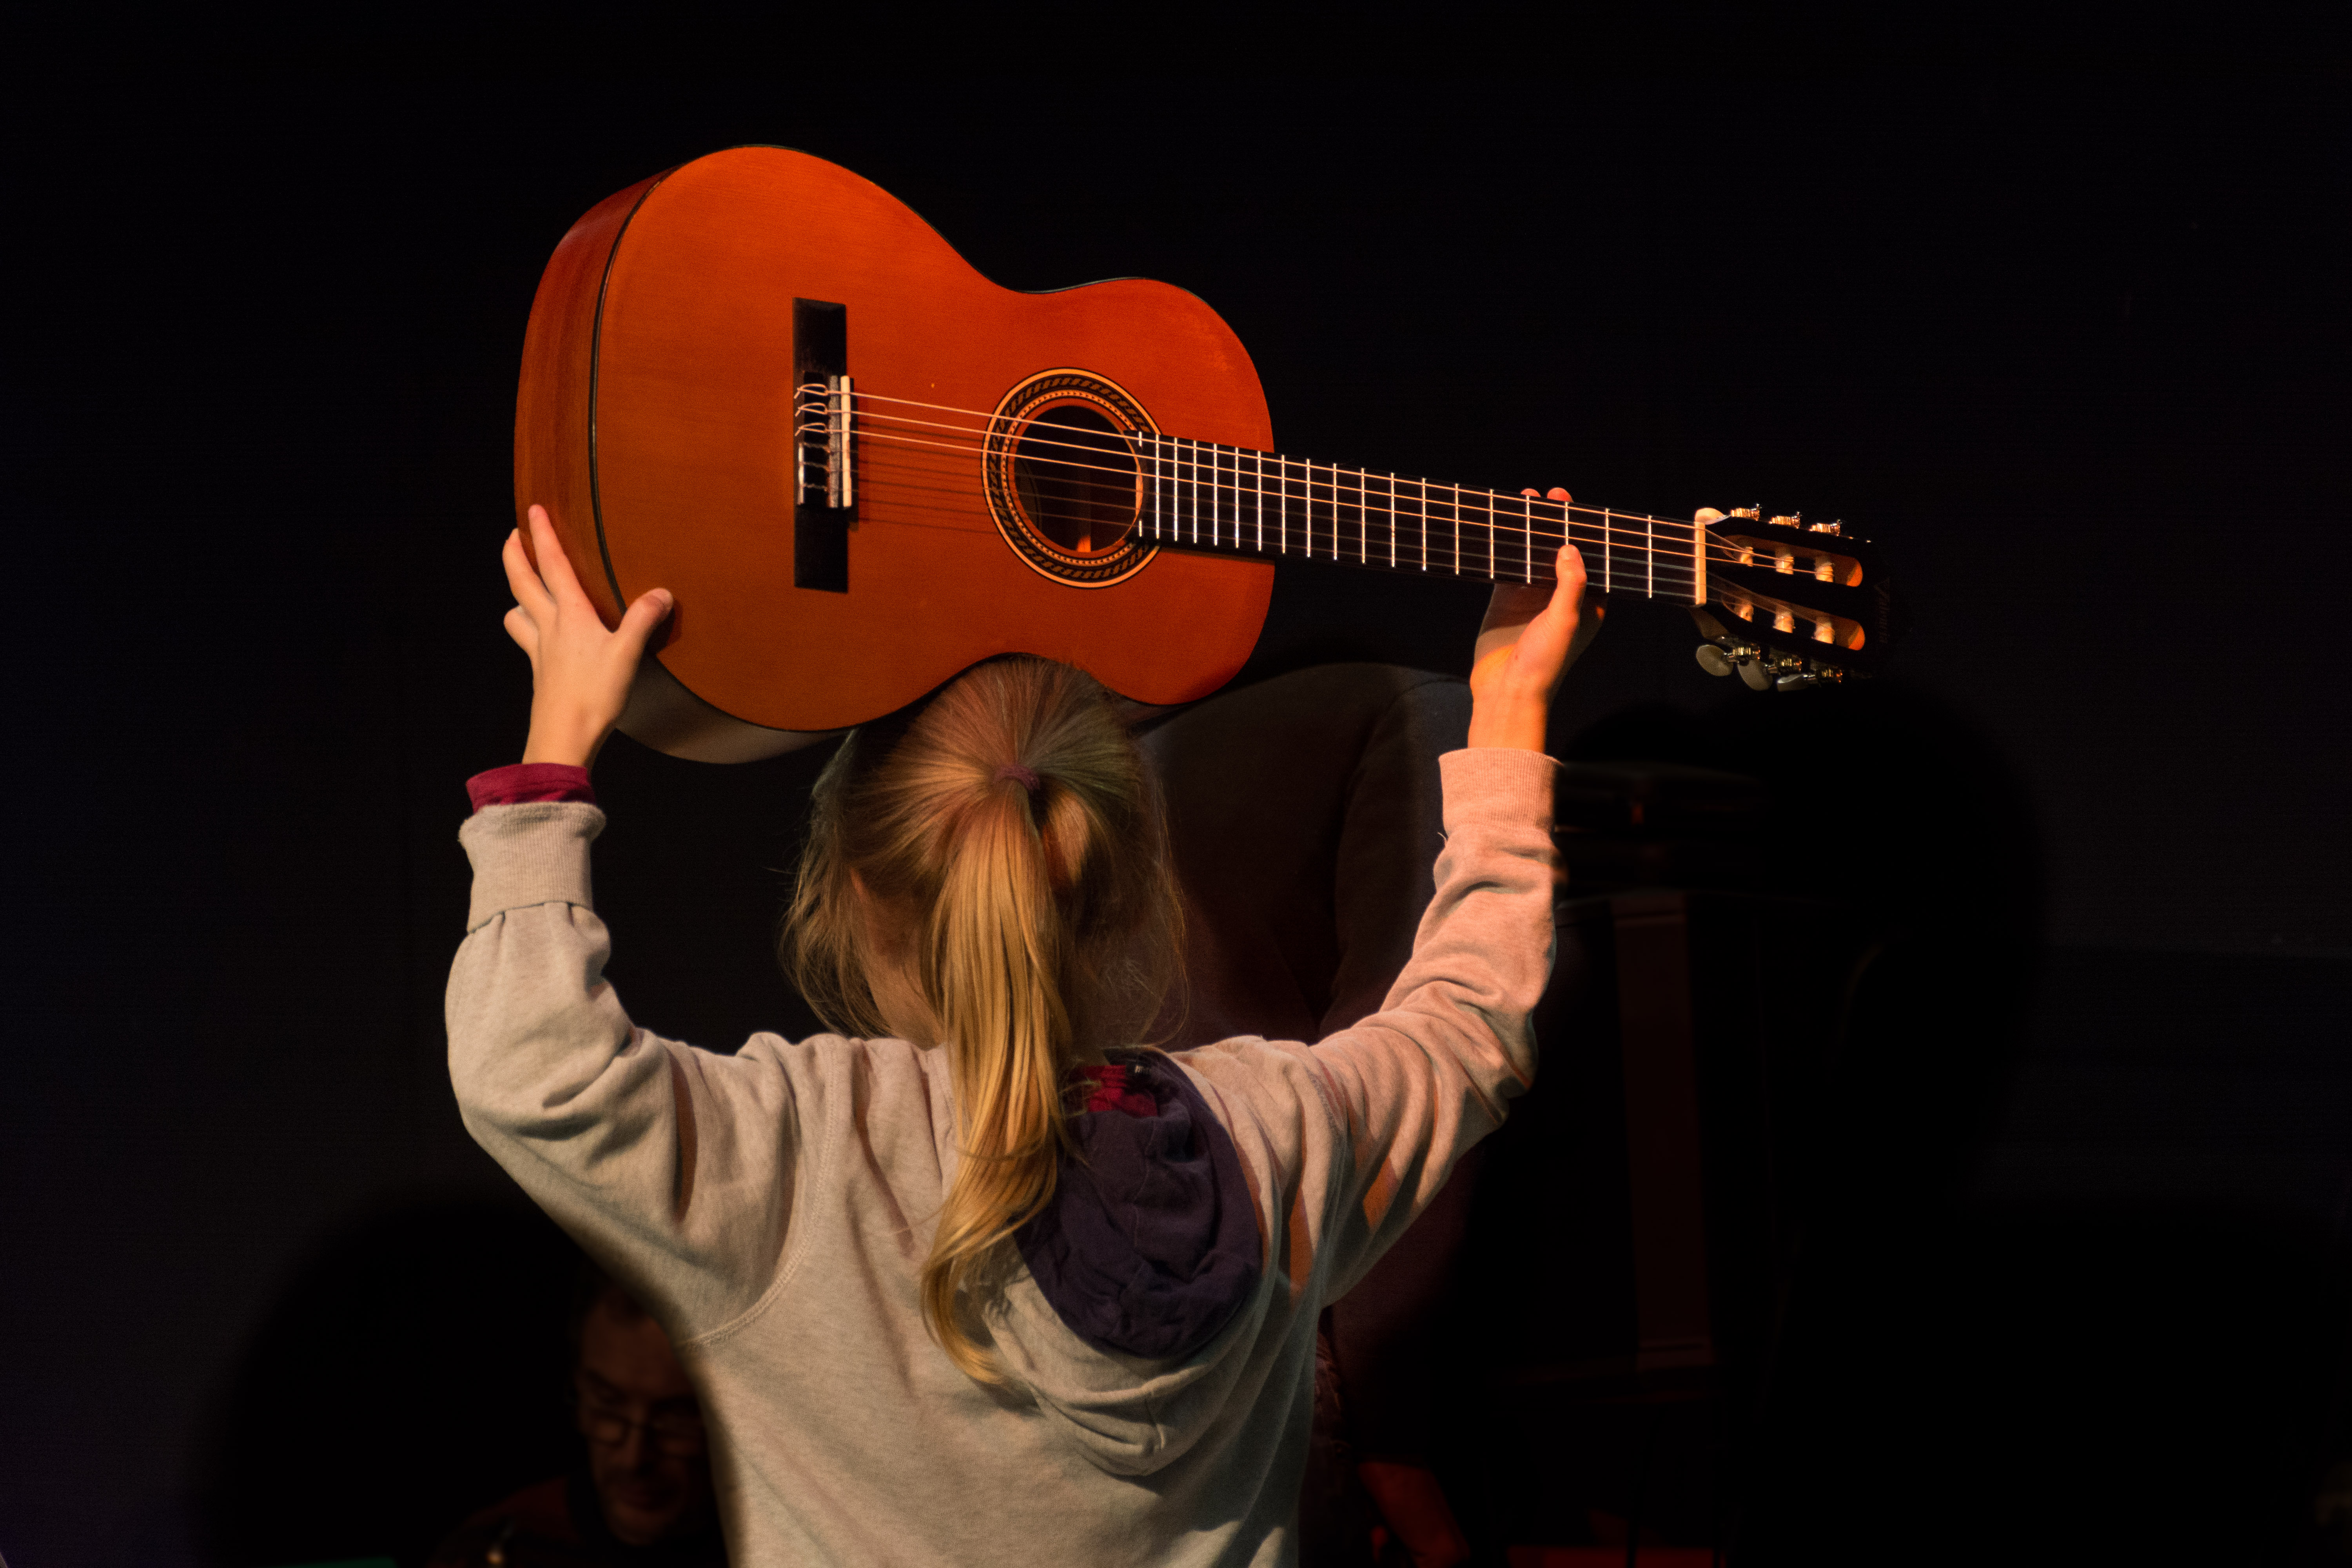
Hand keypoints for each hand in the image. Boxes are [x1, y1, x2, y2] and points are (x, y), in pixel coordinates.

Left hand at [502, 504, 673, 768]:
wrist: (564, 737)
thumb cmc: (594, 695)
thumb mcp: (627, 655)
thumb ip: (643, 620)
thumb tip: (661, 593)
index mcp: (570, 616)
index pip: (552, 566)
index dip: (543, 536)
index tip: (533, 510)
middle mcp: (549, 628)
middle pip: (523, 584)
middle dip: (515, 557)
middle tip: (512, 537)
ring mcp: (540, 651)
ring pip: (518, 615)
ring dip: (516, 597)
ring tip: (521, 591)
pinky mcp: (540, 673)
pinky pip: (527, 642)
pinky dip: (527, 629)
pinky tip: (539, 638)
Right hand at [1466, 487, 1598, 751]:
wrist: (1507, 692)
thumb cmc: (1545, 664)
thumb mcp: (1566, 622)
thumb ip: (1569, 585)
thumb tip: (1570, 548)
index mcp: (1587, 604)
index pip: (1589, 559)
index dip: (1584, 532)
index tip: (1575, 508)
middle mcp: (1561, 598)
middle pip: (1560, 552)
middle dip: (1556, 524)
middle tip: (1550, 497)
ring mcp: (1532, 598)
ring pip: (1533, 554)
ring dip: (1530, 530)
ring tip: (1524, 503)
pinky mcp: (1505, 600)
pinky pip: (1507, 566)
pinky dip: (1505, 546)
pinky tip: (1502, 527)